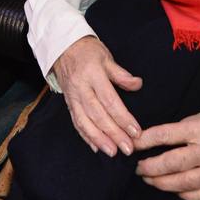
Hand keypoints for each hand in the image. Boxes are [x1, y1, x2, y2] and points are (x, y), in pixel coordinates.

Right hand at [52, 35, 142, 156]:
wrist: (62, 48)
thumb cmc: (87, 52)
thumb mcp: (106, 57)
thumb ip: (121, 74)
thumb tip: (137, 84)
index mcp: (93, 74)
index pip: (110, 100)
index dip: (123, 118)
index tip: (136, 131)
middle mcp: (81, 88)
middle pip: (98, 114)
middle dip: (113, 133)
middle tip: (128, 148)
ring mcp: (73, 97)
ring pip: (85, 121)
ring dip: (99, 139)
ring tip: (112, 152)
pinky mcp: (68, 103)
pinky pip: (76, 122)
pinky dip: (86, 136)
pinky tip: (96, 147)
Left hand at [133, 98, 199, 199]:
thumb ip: (191, 125)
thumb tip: (170, 135)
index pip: (164, 136)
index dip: (144, 141)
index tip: (132, 143)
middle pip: (168, 164)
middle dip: (147, 167)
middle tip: (137, 166)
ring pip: (181, 184)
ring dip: (160, 183)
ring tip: (149, 179)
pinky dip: (184, 195)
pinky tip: (176, 190)